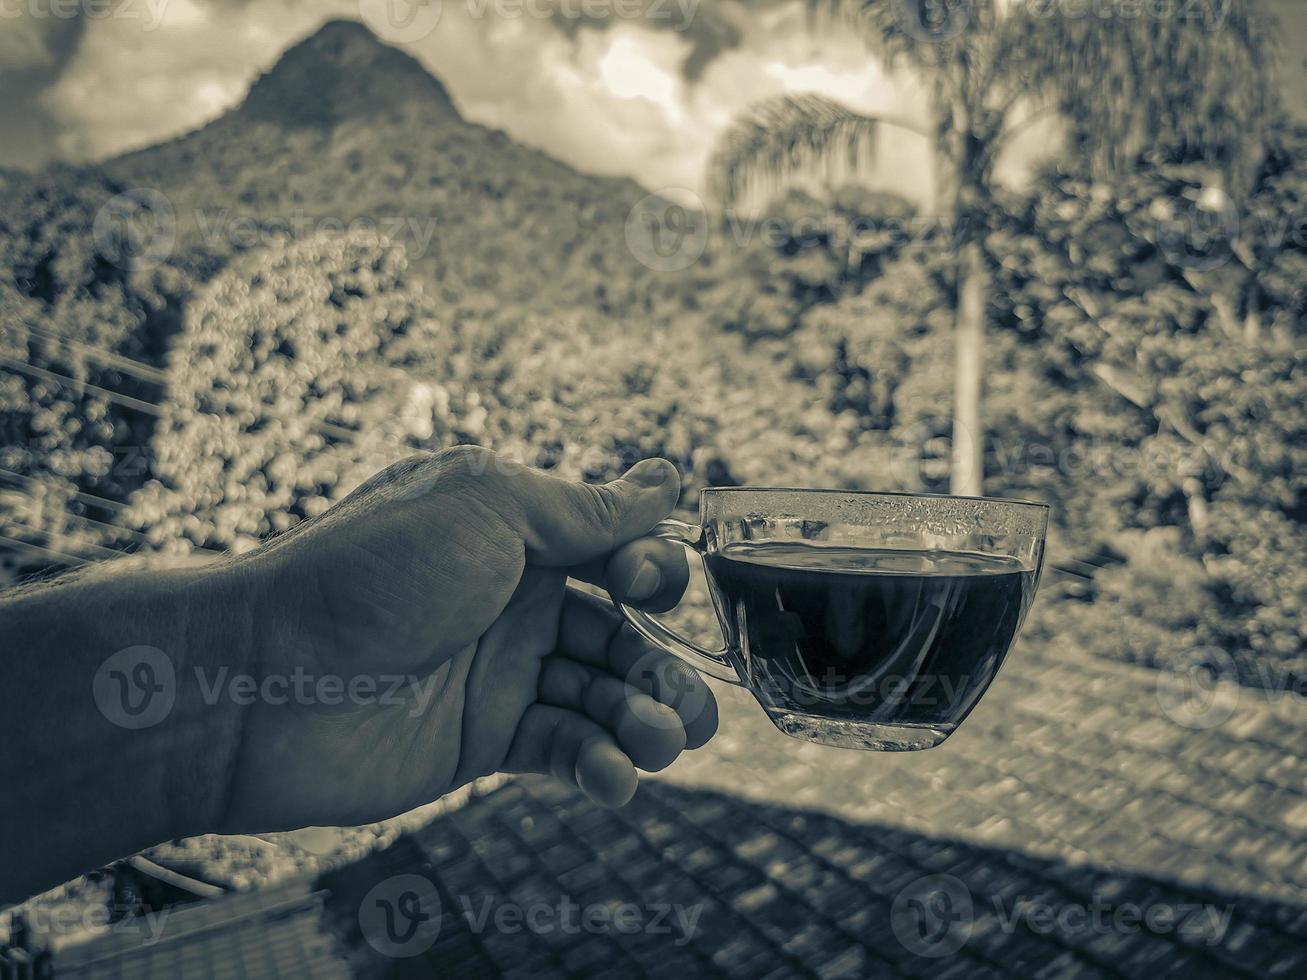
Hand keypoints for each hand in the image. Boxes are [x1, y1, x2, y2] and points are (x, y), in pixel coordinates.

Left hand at [207, 447, 717, 832]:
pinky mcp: (482, 739)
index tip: (642, 586)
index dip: (648, 571)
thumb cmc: (370, 573)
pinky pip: (563, 748)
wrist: (261, 680)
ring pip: (602, 696)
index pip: (616, 551)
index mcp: (516, 531)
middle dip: (663, 667)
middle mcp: (515, 598)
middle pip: (622, 632)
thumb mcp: (488, 511)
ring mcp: (499, 671)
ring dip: (644, 721)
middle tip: (688, 709)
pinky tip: (613, 776)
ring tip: (661, 743)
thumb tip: (667, 478)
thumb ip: (585, 509)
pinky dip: (600, 764)